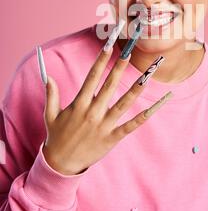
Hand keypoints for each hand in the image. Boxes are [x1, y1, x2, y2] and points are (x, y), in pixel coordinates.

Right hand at [42, 47, 170, 174]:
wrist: (61, 165)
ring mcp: (104, 125)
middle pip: (109, 85)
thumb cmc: (57, 137)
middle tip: (130, 51)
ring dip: (137, 88)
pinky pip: (131, 125)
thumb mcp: (50, 115)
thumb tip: (48, 77)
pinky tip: (157, 106)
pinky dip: (145, 116)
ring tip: (148, 74)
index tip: (108, 46)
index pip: (92, 77)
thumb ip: (51, 95)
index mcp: (79, 104)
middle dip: (120, 67)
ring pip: (124, 103)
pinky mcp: (112, 138)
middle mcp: (93, 112)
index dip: (101, 60)